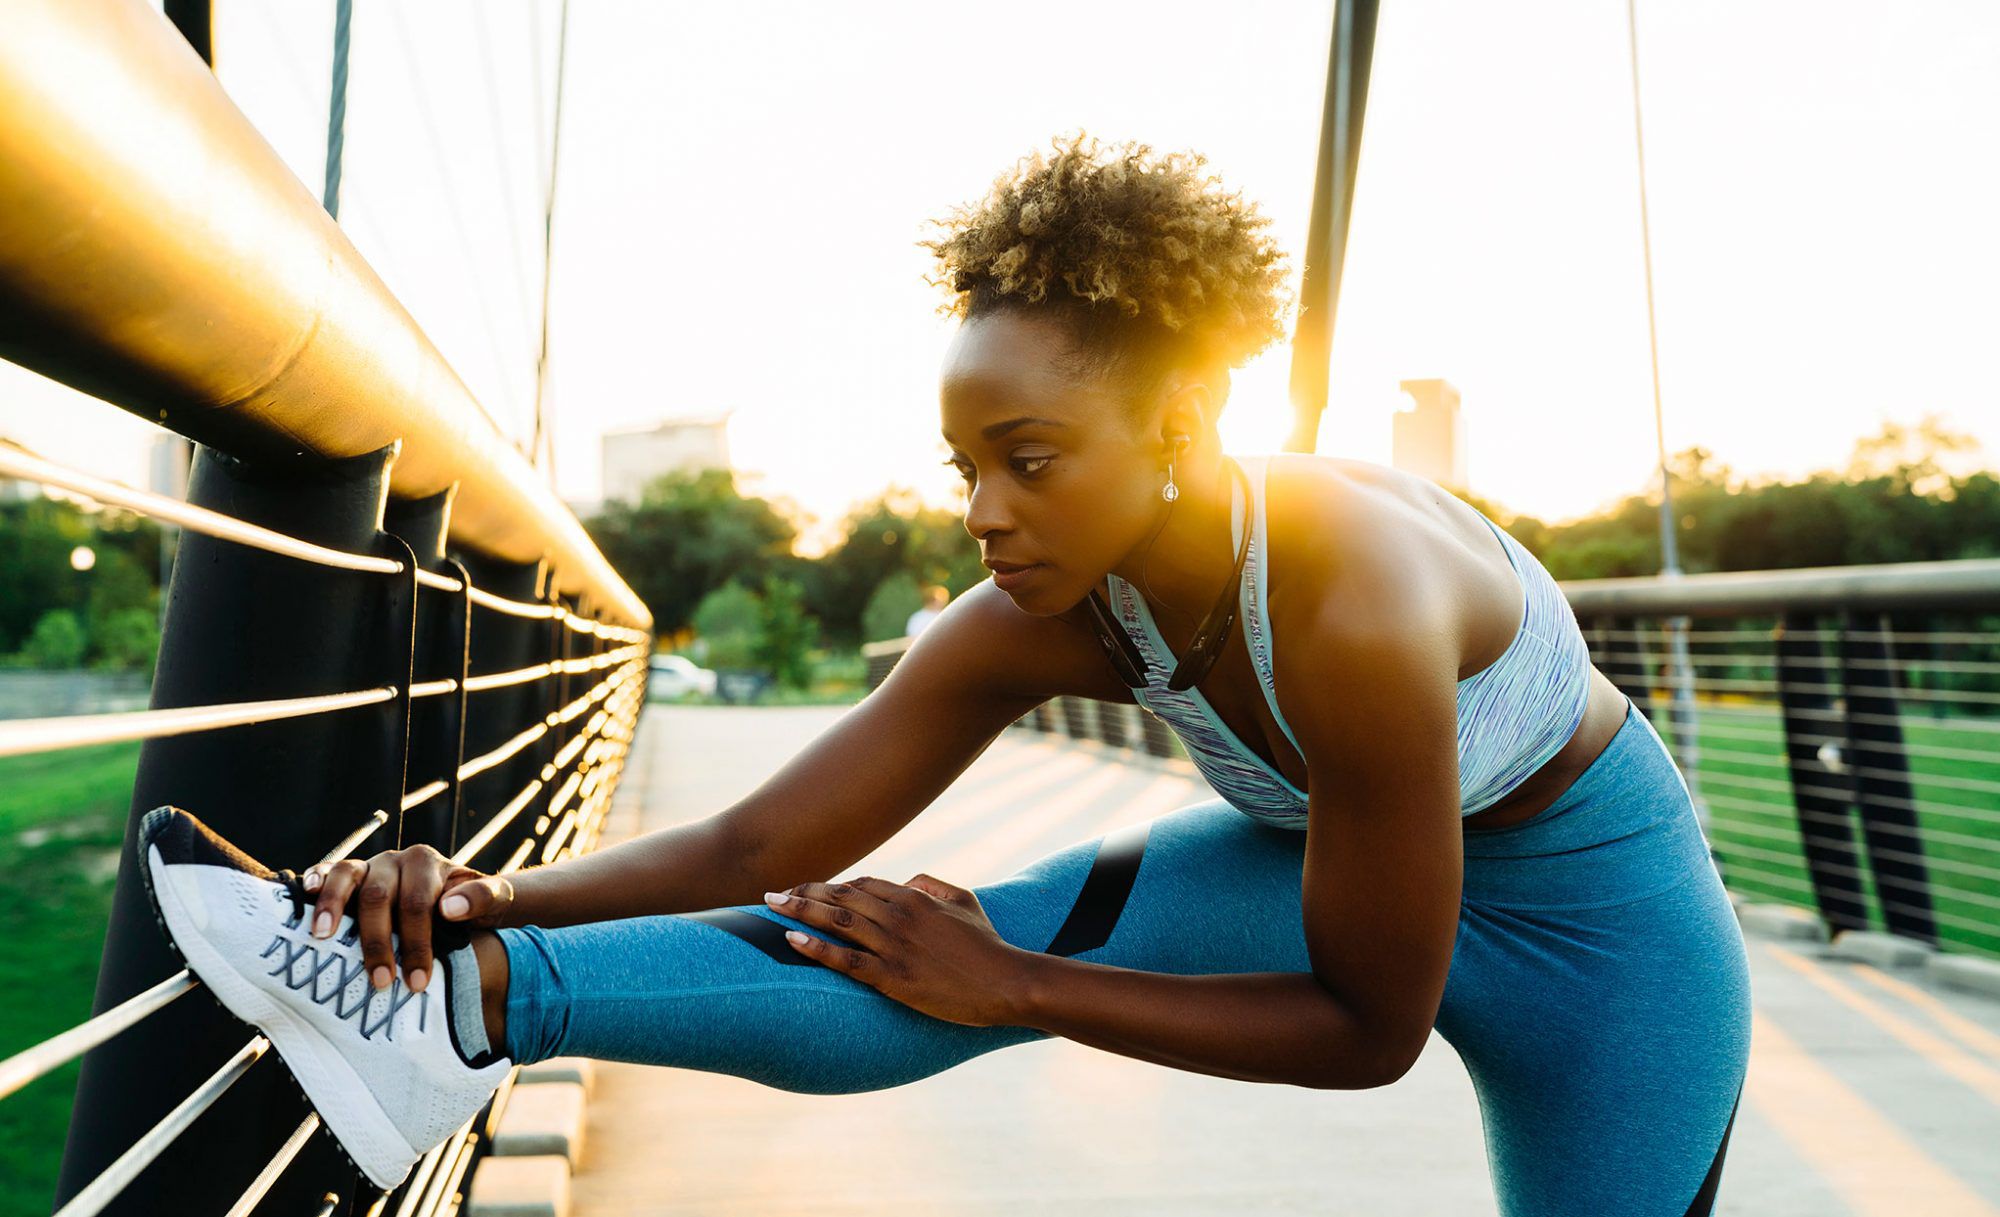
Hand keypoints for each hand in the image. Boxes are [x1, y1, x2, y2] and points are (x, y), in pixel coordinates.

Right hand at [301, 844, 515, 995]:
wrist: (463, 897)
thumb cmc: (474, 905)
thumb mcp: (495, 899)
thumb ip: (483, 898)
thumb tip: (451, 909)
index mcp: (427, 863)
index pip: (419, 903)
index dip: (417, 943)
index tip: (418, 982)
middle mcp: (394, 861)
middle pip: (379, 897)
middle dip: (378, 943)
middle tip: (381, 983)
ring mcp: (368, 866)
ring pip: (346, 877)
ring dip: (332, 907)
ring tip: (322, 938)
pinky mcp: (347, 875)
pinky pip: (327, 871)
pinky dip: (315, 880)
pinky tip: (304, 895)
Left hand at [763, 873, 1036, 1026]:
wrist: (1006, 982)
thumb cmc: (988, 945)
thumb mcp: (965, 902)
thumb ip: (933, 885)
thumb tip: (907, 881)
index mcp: (914, 897)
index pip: (861, 884)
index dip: (830, 887)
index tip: (808, 891)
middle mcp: (899, 915)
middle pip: (840, 897)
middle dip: (803, 893)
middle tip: (773, 894)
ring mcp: (895, 946)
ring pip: (837, 922)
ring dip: (800, 911)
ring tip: (772, 906)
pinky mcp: (894, 977)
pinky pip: (847, 961)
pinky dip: (817, 948)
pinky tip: (793, 940)